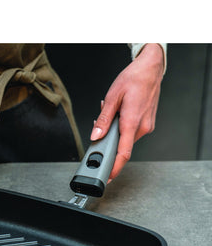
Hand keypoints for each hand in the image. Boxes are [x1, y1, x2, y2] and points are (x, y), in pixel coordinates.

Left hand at [90, 43, 164, 180]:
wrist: (151, 69)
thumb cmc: (134, 79)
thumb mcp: (112, 97)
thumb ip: (103, 119)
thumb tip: (95, 134)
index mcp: (132, 122)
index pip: (123, 153)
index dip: (114, 168)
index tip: (107, 177)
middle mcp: (142, 127)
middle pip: (122, 146)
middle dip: (108, 142)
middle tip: (99, 131)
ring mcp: (146, 126)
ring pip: (126, 139)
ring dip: (114, 133)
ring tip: (110, 114)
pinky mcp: (147, 124)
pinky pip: (131, 132)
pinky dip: (121, 128)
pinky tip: (118, 115)